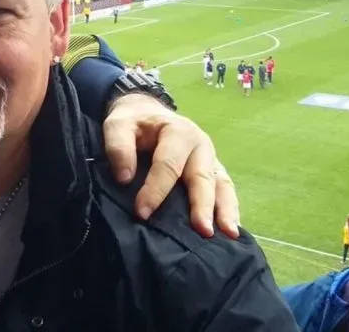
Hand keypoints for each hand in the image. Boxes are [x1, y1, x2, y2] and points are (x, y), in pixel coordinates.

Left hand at [102, 93, 239, 238]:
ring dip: (226, 210)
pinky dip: (230, 209)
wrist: (146, 113)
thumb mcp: (117, 125)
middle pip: (202, 178)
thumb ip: (118, 148)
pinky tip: (230, 229)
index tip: (142, 213)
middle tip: (203, 231)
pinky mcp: (214, 169)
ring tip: (229, 235)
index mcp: (178, 132)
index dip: (155, 190)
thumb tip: (124, 178)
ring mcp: (210, 158)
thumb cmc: (133, 123)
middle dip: (202, 205)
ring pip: (222, 185)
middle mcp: (200, 145)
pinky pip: (225, 189)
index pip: (168, 165)